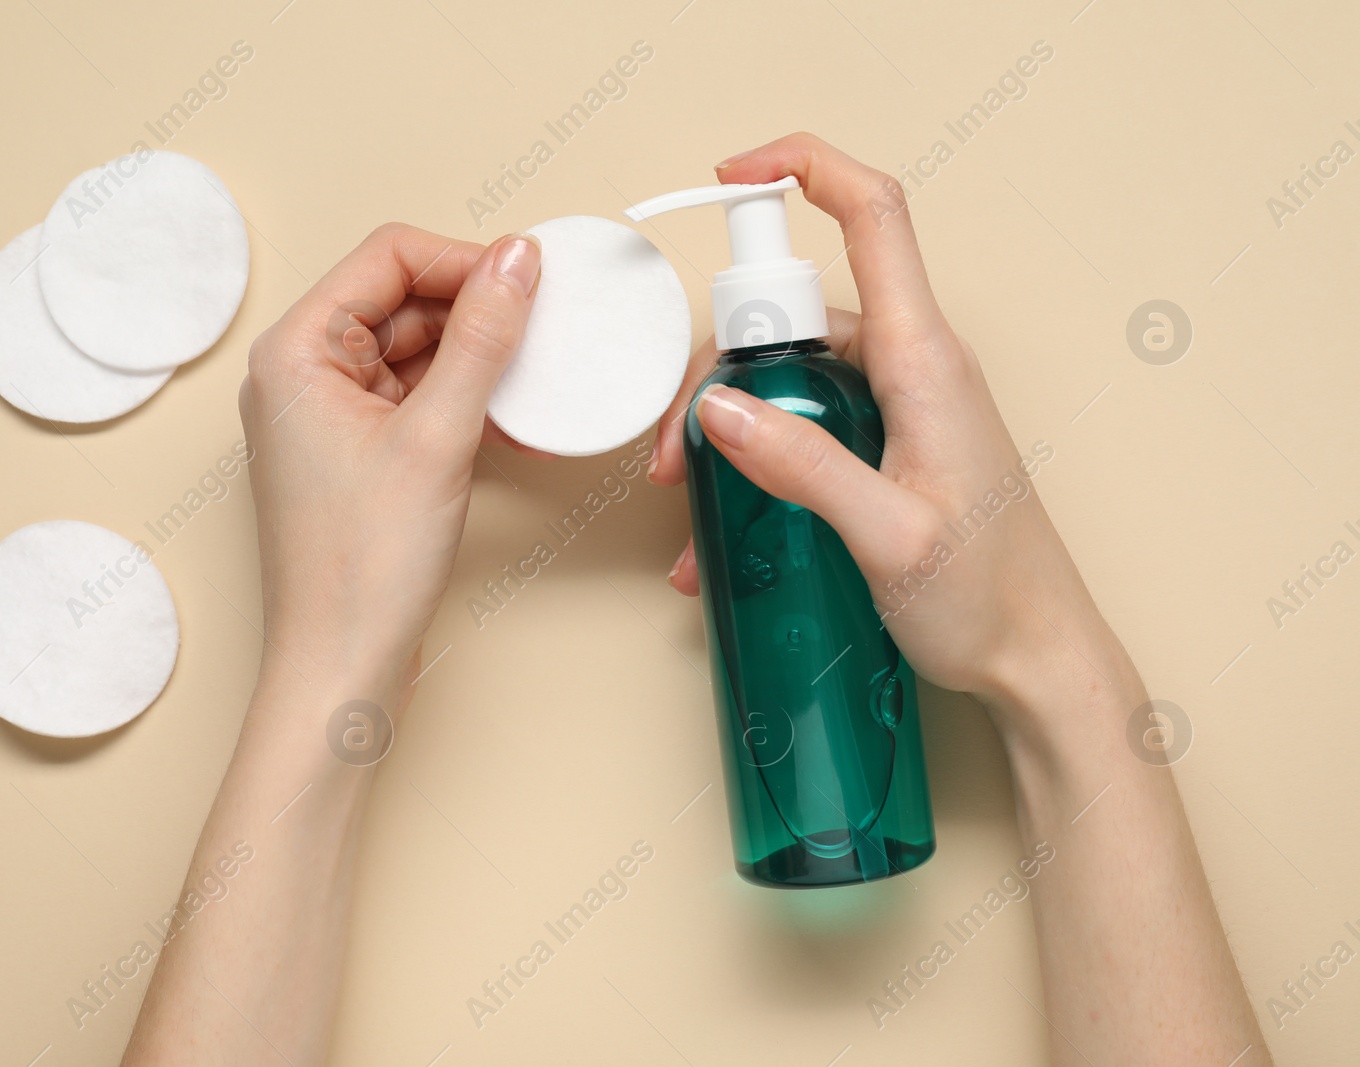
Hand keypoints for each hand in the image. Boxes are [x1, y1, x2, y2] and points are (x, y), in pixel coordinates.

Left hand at [238, 224, 540, 700]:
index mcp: (296, 350)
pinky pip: (416, 399)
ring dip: (475, 362)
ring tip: (531, 383)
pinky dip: (463, 402)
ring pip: (414, 351)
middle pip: (402, 299)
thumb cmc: (362, 567)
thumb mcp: (438, 436)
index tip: (529, 281)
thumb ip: (482, 339)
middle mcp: (302, 374)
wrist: (340, 665)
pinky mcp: (356, 453)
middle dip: (475, 313)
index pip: (387, 257)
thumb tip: (517, 262)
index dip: (464, 259)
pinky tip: (512, 423)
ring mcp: (327, 415)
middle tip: (541, 332)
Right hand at [651, 134, 1104, 715]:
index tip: (727, 174)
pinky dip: (759, 462)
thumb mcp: (888, 536)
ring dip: (729, 428)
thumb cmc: (991, 600)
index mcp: (925, 361)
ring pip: (789, 374)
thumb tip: (719, 409)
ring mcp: (901, 404)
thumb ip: (803, 466)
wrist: (1042, 660)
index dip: (802, 167)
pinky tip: (727, 534)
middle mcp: (914, 366)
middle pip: (795, 309)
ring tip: (691, 503)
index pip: (873, 215)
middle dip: (716, 367)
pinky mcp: (890, 444)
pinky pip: (807, 424)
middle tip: (675, 451)